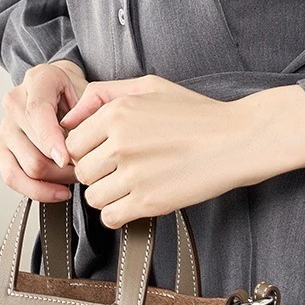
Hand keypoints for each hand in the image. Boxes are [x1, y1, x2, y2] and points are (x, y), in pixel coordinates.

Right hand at [0, 59, 87, 201]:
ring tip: (75, 176)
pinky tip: (58, 191)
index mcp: (37, 81)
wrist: (61, 91)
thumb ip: (89, 112)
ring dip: (57, 179)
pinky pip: (12, 178)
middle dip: (65, 167)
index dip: (51, 140)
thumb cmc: (76, 94)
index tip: (66, 159)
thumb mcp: (91, 92)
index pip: (37, 113)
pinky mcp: (1, 148)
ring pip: (28, 168)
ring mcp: (5, 126)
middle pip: (35, 148)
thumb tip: (81, 143)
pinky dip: (37, 190)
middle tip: (86, 168)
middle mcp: (14, 103)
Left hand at [59, 73, 304, 227]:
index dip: (86, 151)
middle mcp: (120, 143)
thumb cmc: (196, 113)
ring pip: (92, 197)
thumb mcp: (150, 87)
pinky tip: (134, 202)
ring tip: (129, 186)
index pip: (72, 143)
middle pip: (81, 172)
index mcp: (116, 113)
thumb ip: (104, 93)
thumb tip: (67, 118)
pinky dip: (117, 214)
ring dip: (107, 195)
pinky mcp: (149, 202)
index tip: (104, 154)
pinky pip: (110, 217)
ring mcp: (134, 175)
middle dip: (96, 174)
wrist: (237, 140)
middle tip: (120, 170)